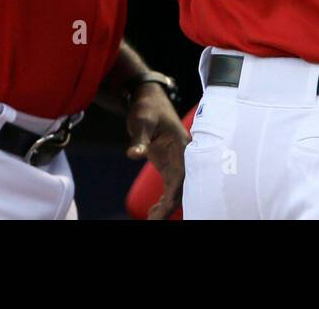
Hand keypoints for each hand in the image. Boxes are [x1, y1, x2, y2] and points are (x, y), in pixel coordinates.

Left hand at [125, 85, 189, 218]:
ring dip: (167, 206)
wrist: (149, 99)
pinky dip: (164, 200)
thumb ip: (139, 138)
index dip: (173, 194)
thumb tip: (133, 154)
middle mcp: (184, 155)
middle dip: (170, 206)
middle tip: (153, 219)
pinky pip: (172, 187)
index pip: (181, 175)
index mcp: (182, 145)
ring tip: (151, 218)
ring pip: (178, 189)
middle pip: (182, 186)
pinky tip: (153, 211)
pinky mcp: (170, 164)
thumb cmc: (148, 107)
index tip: (162, 208)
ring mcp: (178, 161)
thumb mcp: (142, 120)